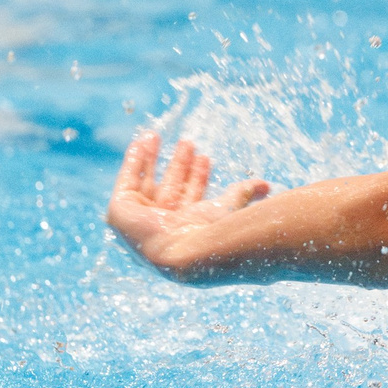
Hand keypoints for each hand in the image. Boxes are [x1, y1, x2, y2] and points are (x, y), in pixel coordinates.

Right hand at [106, 131, 269, 277]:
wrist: (186, 251)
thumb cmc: (212, 233)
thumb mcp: (229, 207)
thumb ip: (242, 194)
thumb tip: (266, 185)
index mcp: (188, 229)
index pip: (194, 197)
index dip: (199, 177)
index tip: (206, 157)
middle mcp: (164, 226)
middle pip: (171, 188)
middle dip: (179, 165)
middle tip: (187, 142)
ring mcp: (142, 220)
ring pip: (148, 182)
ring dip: (153, 158)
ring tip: (158, 135)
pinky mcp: (121, 212)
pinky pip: (126, 180)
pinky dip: (133, 160)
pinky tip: (141, 141)